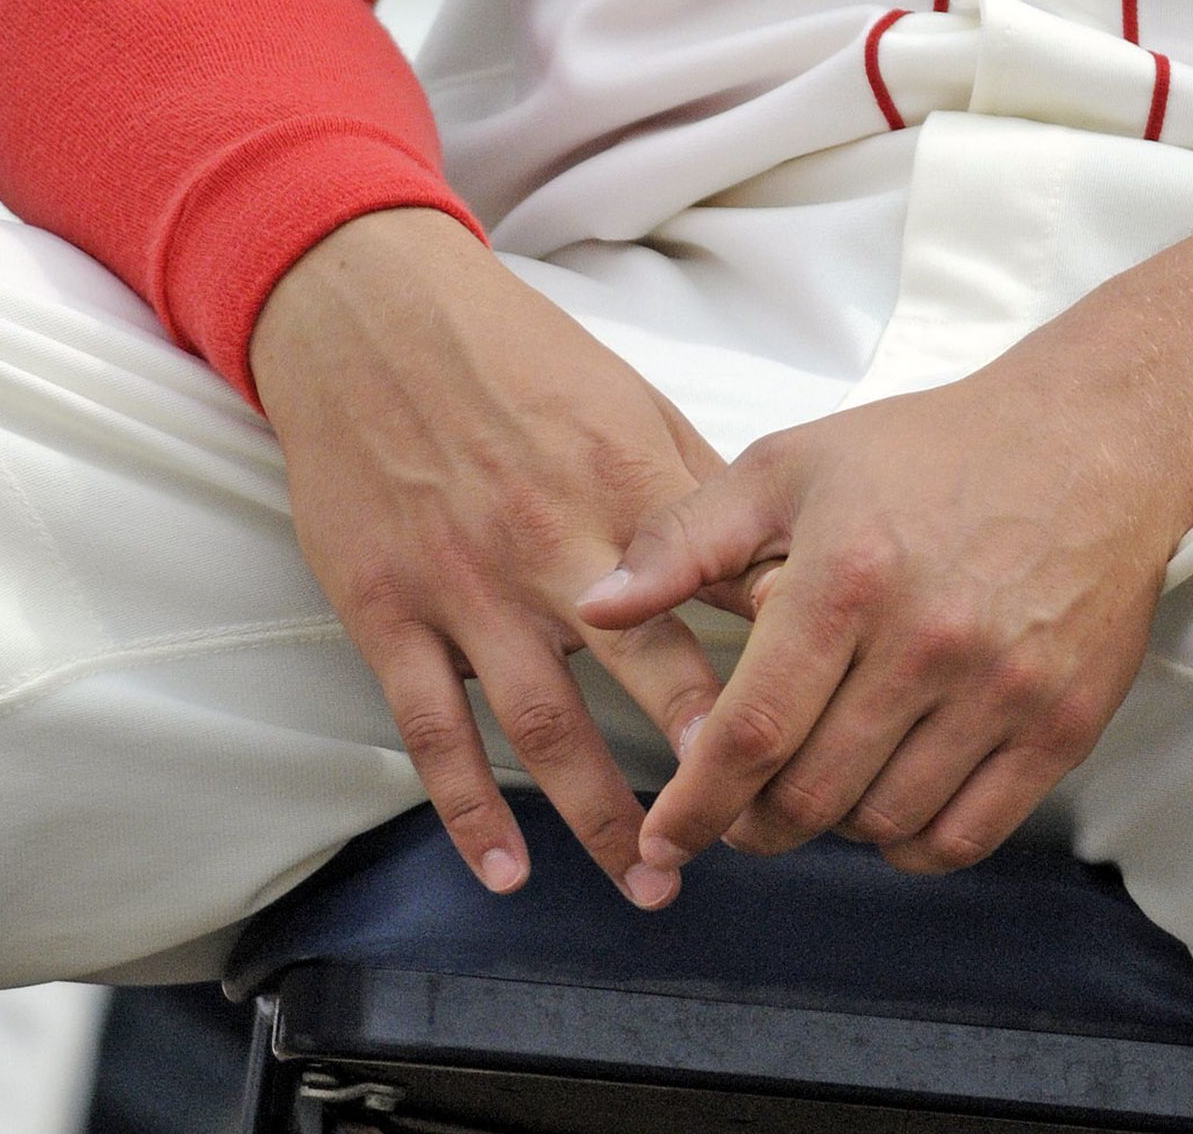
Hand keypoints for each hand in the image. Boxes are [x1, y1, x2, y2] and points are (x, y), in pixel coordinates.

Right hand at [250, 207, 728, 903]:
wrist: (369, 311)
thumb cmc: (511, 353)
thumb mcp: (624, 397)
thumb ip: (693, 488)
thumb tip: (776, 561)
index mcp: (622, 476)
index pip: (717, 587)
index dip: (774, 658)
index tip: (823, 727)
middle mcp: (550, 537)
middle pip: (643, 669)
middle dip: (702, 765)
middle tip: (749, 837)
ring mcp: (463, 580)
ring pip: (542, 724)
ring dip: (599, 817)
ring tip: (650, 882)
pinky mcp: (386, 608)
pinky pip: (431, 730)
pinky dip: (468, 811)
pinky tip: (507, 872)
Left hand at [581, 334, 1188, 883]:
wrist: (1090, 442)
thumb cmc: (932, 451)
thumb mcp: (795, 464)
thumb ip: (686, 537)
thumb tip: (595, 602)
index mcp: (849, 574)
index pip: (751, 731)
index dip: (695, 803)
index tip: (662, 835)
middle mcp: (927, 640)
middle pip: (812, 794)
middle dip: (753, 823)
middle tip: (736, 813)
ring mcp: (1000, 689)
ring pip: (883, 822)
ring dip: (832, 827)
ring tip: (815, 789)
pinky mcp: (1060, 724)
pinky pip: (965, 836)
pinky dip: (911, 844)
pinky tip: (888, 807)